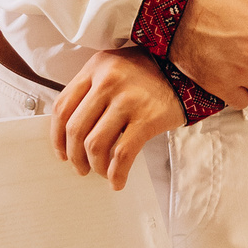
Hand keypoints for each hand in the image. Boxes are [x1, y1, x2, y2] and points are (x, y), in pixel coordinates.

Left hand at [51, 50, 182, 190]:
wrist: (192, 68)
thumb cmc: (152, 72)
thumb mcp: (117, 67)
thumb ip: (93, 89)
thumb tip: (73, 132)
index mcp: (96, 67)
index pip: (62, 107)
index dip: (56, 136)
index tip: (61, 152)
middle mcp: (109, 81)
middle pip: (75, 129)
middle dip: (74, 156)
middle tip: (80, 168)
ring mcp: (128, 100)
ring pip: (95, 145)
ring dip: (94, 166)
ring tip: (100, 172)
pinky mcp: (148, 118)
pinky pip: (122, 154)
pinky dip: (116, 173)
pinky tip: (118, 180)